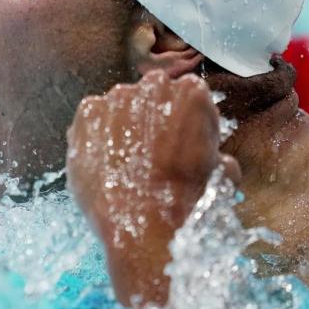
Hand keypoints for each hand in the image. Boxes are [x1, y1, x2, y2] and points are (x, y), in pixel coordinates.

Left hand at [66, 70, 238, 304]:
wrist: (143, 222)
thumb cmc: (188, 200)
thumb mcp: (221, 177)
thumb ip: (219, 158)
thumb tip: (220, 163)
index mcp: (192, 92)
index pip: (187, 95)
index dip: (184, 120)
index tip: (180, 140)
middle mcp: (154, 85)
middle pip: (152, 95)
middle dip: (152, 117)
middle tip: (151, 151)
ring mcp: (116, 96)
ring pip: (120, 105)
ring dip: (122, 124)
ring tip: (124, 160)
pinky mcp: (88, 112)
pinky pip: (93, 117)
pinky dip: (96, 134)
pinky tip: (104, 159)